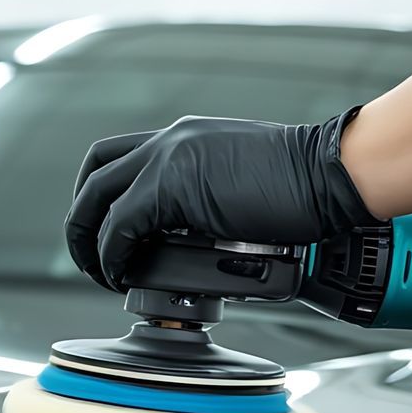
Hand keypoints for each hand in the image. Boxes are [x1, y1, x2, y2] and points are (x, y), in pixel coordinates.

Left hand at [64, 111, 371, 290]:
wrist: (330, 172)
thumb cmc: (307, 181)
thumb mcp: (242, 177)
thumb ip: (210, 195)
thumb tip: (197, 234)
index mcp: (184, 137)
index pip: (120, 157)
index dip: (101, 194)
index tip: (106, 227)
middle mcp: (168, 141)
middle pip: (95, 173)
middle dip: (81, 218)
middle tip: (88, 253)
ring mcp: (166, 161)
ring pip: (97, 199)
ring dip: (88, 240)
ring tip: (100, 272)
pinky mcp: (170, 189)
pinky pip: (119, 227)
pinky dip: (112, 255)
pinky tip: (120, 275)